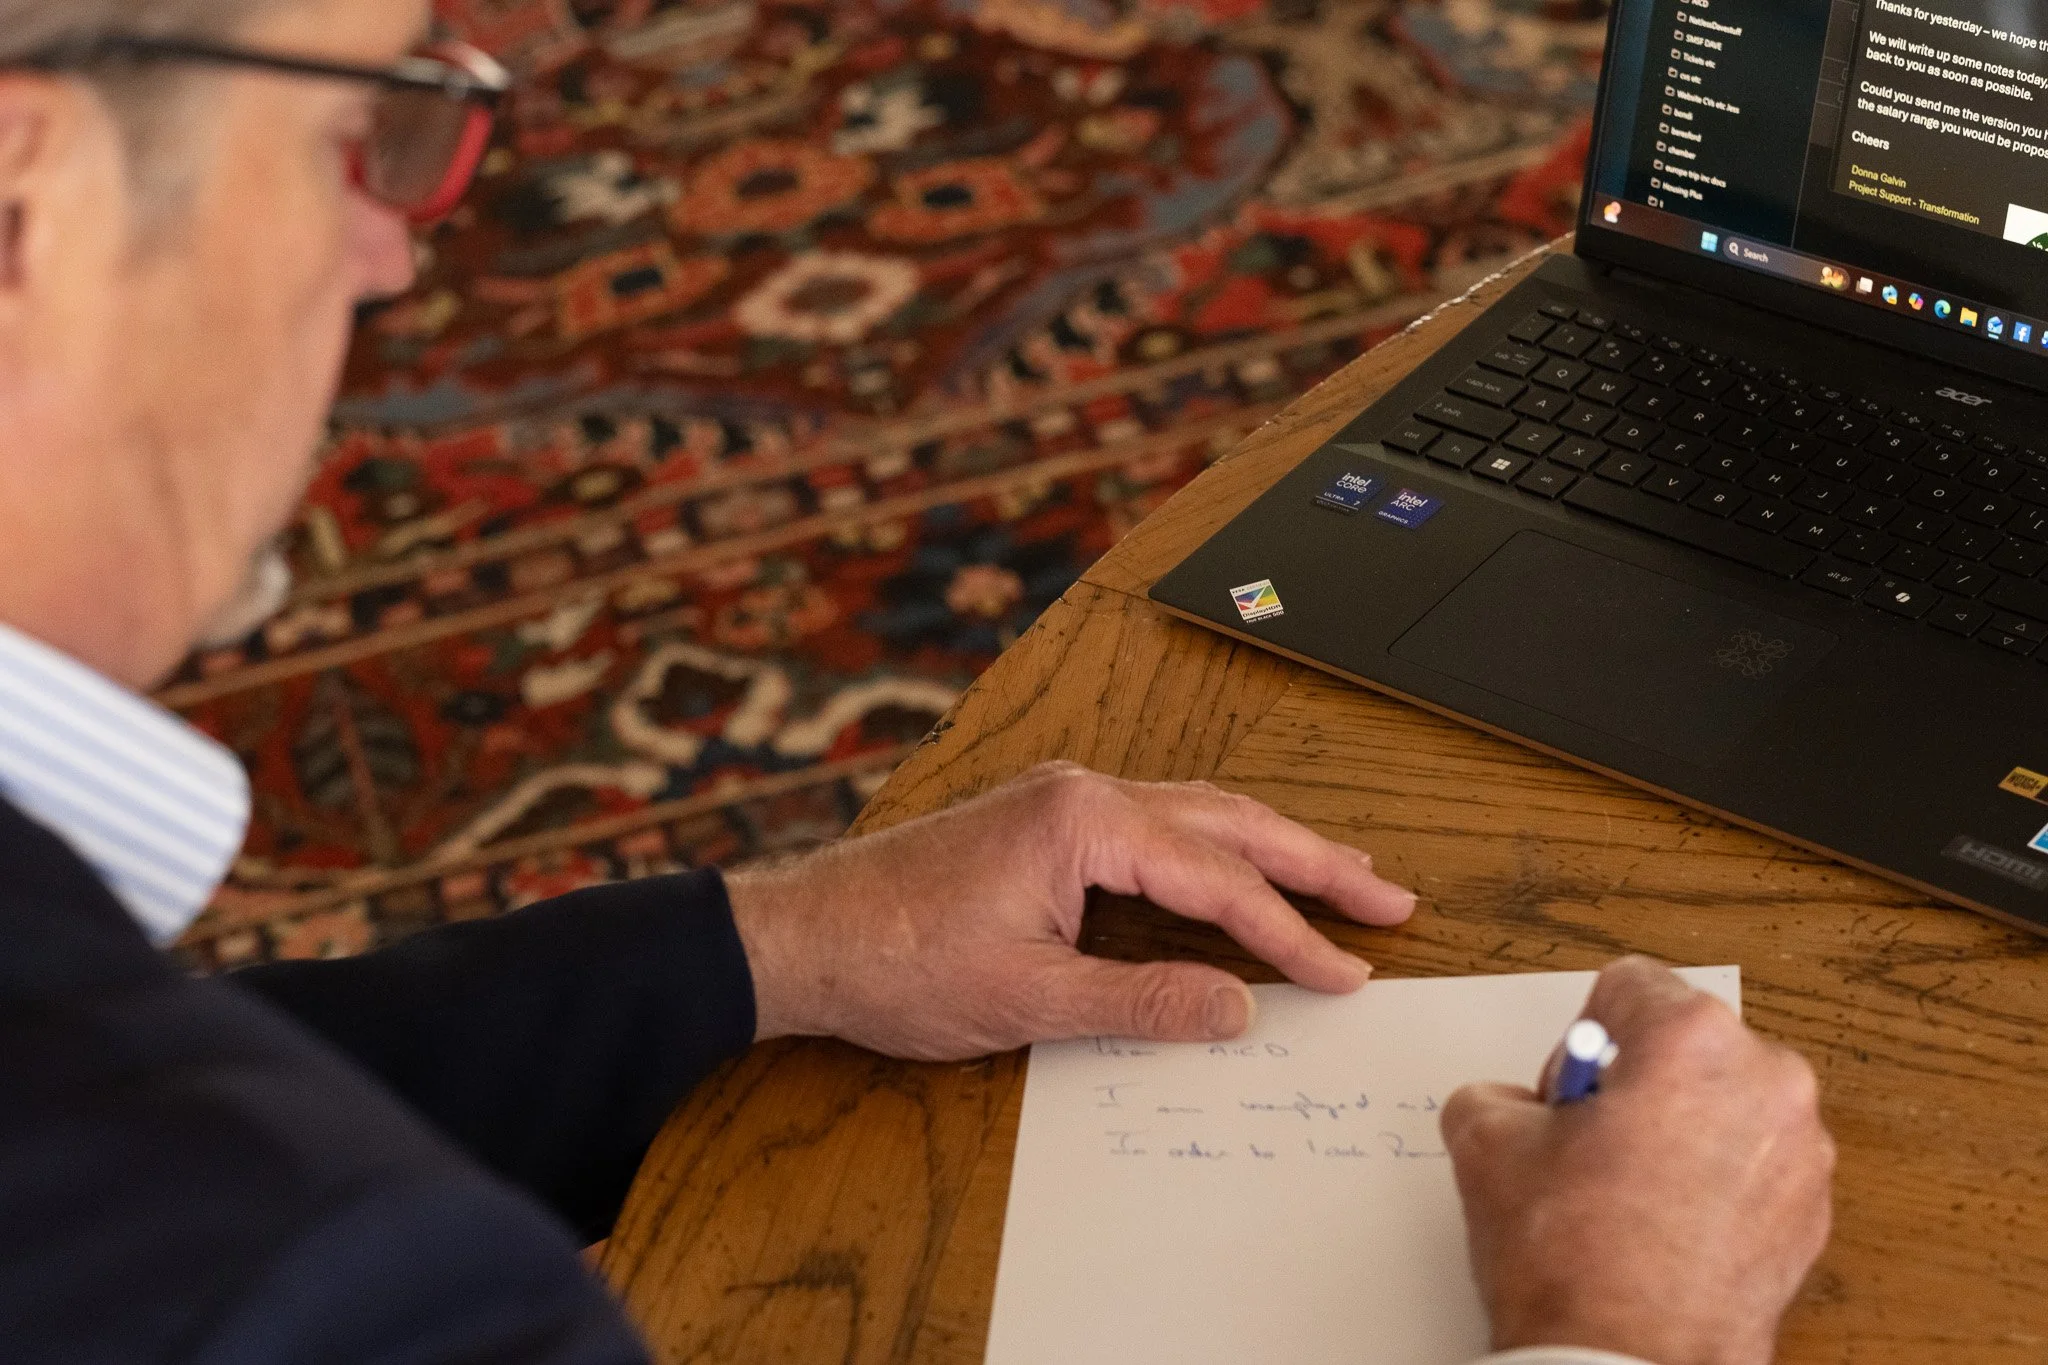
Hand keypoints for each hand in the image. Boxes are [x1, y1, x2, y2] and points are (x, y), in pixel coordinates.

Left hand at [722, 761, 1416, 1059]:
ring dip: (1269, 846)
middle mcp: (1079, 795)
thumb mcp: (1027, 998)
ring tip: (1339, 875)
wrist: (804, 937)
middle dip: (1312, 861)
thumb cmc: (896, 961)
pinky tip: (1238, 869)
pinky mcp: (1044, 821)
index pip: (1218, 880)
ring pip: (1195, 814)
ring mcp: (1060, 801)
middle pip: (1226, 822)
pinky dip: (1214, 847)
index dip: (1291, 934)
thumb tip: (1238, 1009)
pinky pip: (1156, 823)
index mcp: (1082, 824)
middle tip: (1387, 896)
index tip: (1348, 972)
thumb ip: (1142, 1000)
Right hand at [1440, 957, 1834, 1364]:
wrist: (1624, 1362)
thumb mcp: (1485, 1142)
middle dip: (1638, 1082)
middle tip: (1593, 1146)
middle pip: (1685, 1042)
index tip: (1568, 1094)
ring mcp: (1802, 1150)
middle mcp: (1766, 1077)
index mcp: (1692, 1038)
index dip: (1579, 1039)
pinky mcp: (1814, 1212)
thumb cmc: (1572, 1254)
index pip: (1627, 986)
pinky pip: (1754, 1164)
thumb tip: (1518, 1107)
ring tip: (1629, 1196)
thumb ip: (1498, 1093)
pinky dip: (1715, 1182)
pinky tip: (1666, 1229)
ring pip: (1724, 1102)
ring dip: (1680, 1129)